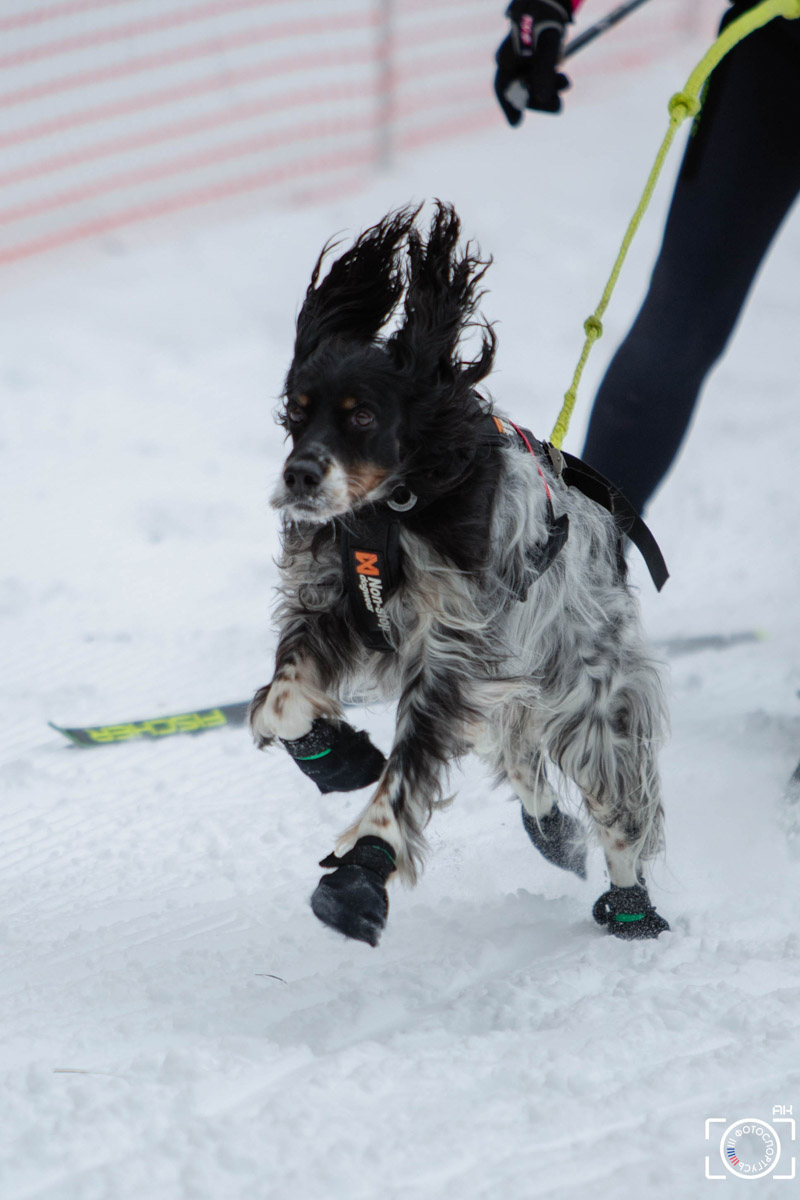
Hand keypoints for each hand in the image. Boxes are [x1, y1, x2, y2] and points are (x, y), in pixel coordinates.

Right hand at [494, 0, 572, 124]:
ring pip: (531, 84)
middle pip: (520, 90)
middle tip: (558, 106)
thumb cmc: (548, 18)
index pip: (503, 88)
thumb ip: (544, 71)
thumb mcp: (548, 45)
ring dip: (548, 89)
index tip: (516, 124)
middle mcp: (510, 60)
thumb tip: (540, 98)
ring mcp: (520, 59)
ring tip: (566, 83)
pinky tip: (562, 78)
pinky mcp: (531, 57)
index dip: (509, 108)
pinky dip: (549, 80)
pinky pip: (537, 76)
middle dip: (540, 99)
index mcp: (507, 57)